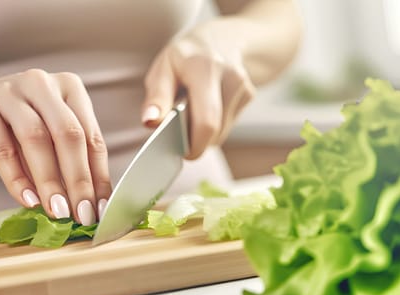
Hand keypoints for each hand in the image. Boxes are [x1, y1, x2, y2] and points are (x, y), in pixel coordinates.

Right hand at [0, 69, 110, 224]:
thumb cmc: (19, 121)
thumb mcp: (50, 131)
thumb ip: (70, 158)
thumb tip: (91, 203)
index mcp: (70, 87)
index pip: (91, 137)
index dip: (99, 176)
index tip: (101, 208)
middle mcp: (42, 83)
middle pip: (68, 135)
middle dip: (78, 180)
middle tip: (82, 214)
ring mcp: (9, 91)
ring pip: (36, 139)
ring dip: (49, 181)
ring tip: (57, 211)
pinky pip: (2, 148)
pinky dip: (16, 179)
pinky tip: (28, 200)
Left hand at [141, 30, 255, 159]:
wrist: (222, 38)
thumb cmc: (185, 56)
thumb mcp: (163, 68)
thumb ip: (156, 97)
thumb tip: (150, 122)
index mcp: (204, 68)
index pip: (206, 122)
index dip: (193, 145)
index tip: (179, 151)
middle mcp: (230, 77)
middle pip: (215, 131)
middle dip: (195, 142)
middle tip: (179, 137)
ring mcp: (244, 87)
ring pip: (221, 132)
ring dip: (203, 134)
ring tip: (191, 115)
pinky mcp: (249, 95)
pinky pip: (228, 125)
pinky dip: (214, 126)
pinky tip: (206, 108)